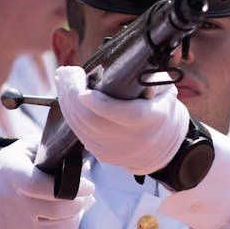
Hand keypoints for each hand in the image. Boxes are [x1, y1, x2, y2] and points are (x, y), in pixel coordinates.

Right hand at [0, 139, 94, 228]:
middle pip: (58, 210)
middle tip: (85, 196)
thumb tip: (81, 163)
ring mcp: (13, 226)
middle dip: (79, 203)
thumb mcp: (16, 152)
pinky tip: (66, 220)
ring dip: (75, 219)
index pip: (46, 185)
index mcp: (12, 174)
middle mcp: (11, 202)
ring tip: (78, 208)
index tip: (88, 185)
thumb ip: (48, 151)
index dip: (74, 187)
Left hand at [55, 65, 189, 174]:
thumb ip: (152, 78)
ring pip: (81, 127)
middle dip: (73, 94)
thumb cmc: (162, 109)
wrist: (163, 146)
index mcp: (149, 119)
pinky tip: (67, 98)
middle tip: (66, 73)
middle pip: (92, 119)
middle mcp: (131, 139)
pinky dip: (70, 114)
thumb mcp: (166, 89)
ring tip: (63, 80)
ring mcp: (115, 151)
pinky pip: (79, 134)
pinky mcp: (103, 156)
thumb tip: (133, 73)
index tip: (83, 83)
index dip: (98, 102)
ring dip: (67, 102)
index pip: (120, 113)